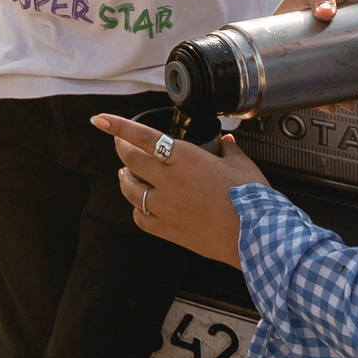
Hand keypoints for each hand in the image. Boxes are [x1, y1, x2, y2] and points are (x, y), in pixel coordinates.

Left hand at [92, 114, 269, 266]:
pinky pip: (141, 219)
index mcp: (187, 159)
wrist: (257, 238)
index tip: (100, 120)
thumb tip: (226, 143)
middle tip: (120, 144)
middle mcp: (171, 182)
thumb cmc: (252, 200)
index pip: (144, 137)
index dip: (118, 127)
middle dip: (121, 148)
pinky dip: (137, 210)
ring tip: (125, 173)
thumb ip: (230, 150)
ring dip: (124, 178)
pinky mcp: (170, 231)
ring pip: (130, 190)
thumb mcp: (243, 166)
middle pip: (131, 160)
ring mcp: (167, 208)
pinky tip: (141, 206)